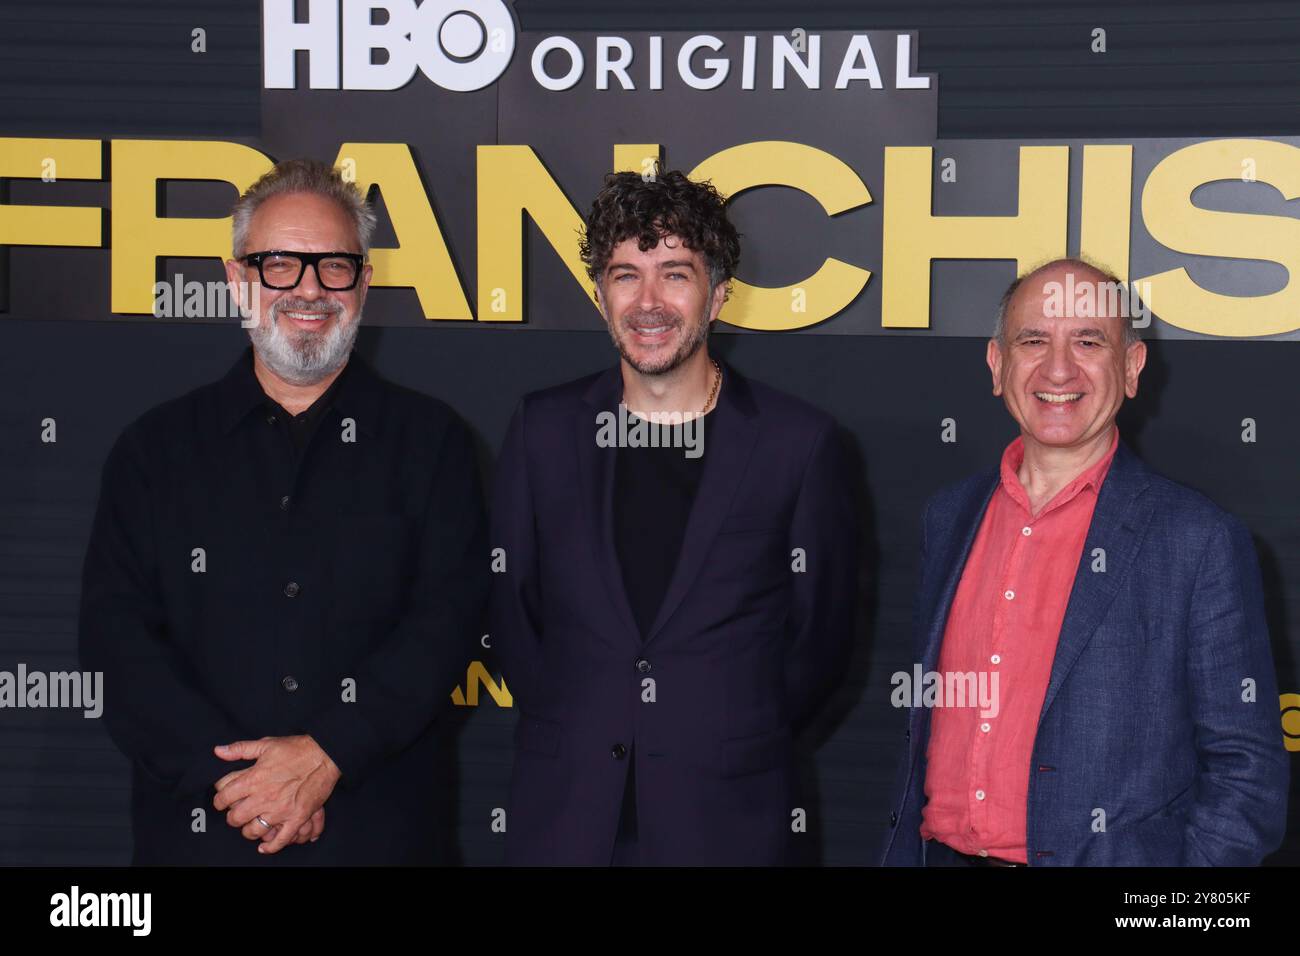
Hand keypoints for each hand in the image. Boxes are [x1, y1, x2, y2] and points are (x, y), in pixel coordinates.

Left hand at [212, 735, 340, 854]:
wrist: (325, 755)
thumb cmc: (296, 749)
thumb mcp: (266, 744)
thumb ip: (240, 749)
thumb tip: (218, 751)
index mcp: (254, 779)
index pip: (224, 797)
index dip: (220, 800)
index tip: (223, 799)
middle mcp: (264, 797)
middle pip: (235, 818)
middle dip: (232, 817)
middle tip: (237, 812)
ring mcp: (280, 810)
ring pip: (253, 831)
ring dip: (249, 830)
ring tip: (251, 824)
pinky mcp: (296, 818)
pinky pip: (280, 840)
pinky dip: (270, 847)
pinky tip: (264, 846)